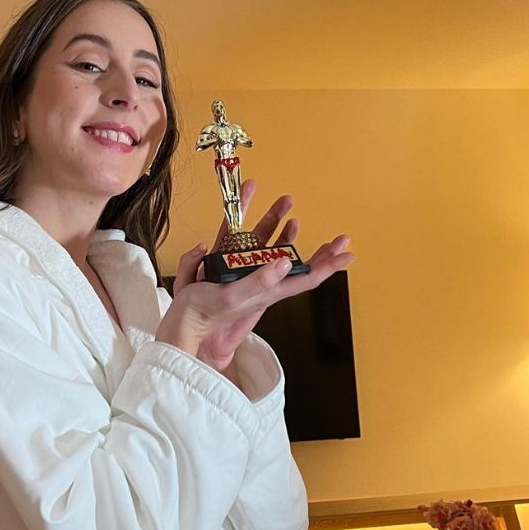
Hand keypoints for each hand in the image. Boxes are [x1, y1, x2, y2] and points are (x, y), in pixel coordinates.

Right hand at [156, 180, 354, 378]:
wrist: (181, 320)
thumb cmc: (205, 312)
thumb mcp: (233, 297)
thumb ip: (258, 281)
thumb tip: (286, 262)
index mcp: (268, 290)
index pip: (306, 278)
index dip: (328, 266)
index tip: (347, 254)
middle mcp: (261, 280)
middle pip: (296, 261)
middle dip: (318, 250)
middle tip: (339, 238)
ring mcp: (245, 272)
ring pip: (271, 247)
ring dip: (281, 227)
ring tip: (290, 210)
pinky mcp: (228, 266)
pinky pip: (243, 242)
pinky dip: (246, 228)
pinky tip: (240, 221)